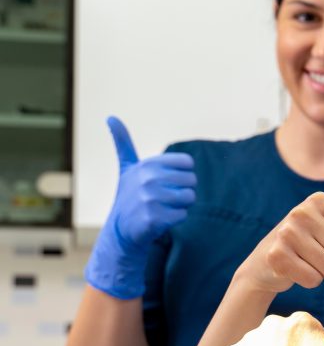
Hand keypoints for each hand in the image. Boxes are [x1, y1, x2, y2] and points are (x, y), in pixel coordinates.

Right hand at [84, 116, 196, 298]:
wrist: (121, 230)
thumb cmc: (130, 196)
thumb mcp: (127, 168)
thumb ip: (123, 143)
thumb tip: (110, 116)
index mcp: (147, 165)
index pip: (188, 163)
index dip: (183, 174)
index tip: (168, 181)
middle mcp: (147, 179)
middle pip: (192, 181)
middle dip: (183, 191)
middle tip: (165, 198)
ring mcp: (150, 199)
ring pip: (190, 197)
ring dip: (181, 205)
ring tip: (163, 208)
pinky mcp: (154, 218)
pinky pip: (184, 214)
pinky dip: (176, 218)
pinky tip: (161, 219)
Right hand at [237, 137, 323, 294]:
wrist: (266, 262)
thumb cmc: (308, 234)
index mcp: (321, 199)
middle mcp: (302, 211)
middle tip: (321, 251)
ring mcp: (287, 233)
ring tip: (308, 259)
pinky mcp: (277, 257)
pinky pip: (314, 280)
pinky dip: (309, 280)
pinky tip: (296, 269)